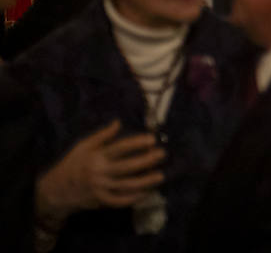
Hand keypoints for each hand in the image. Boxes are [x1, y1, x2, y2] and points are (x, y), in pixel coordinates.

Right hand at [36, 121, 165, 221]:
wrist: (55, 190)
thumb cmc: (72, 164)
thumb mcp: (82, 146)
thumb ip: (102, 135)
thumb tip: (119, 122)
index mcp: (96, 157)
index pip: (120, 148)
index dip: (137, 143)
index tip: (152, 139)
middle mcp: (99, 172)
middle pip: (127, 167)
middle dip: (146, 161)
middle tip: (162, 154)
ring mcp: (100, 188)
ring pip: (126, 185)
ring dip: (145, 181)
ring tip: (160, 176)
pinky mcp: (101, 201)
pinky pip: (120, 201)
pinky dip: (133, 198)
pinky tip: (146, 192)